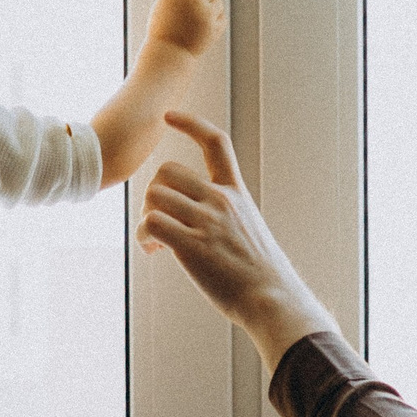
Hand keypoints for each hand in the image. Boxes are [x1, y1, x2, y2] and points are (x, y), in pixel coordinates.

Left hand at [137, 112, 338, 368]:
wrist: (273, 299)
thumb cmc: (261, 275)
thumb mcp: (250, 231)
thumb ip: (226, 217)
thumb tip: (197, 224)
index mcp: (236, 194)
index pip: (215, 143)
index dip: (190, 124)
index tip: (169, 117)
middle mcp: (221, 201)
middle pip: (168, 171)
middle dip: (155, 194)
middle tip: (159, 223)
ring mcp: (207, 222)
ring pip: (155, 195)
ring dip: (146, 218)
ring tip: (154, 242)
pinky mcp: (193, 246)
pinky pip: (151, 223)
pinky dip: (143, 236)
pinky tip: (154, 251)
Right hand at [146, 0, 226, 56]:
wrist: (170, 55)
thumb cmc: (165, 31)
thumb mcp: (164, 4)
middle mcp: (193, 2)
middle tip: (194, 4)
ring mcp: (205, 15)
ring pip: (218, 1)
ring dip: (210, 7)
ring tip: (196, 19)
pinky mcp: (215, 28)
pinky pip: (222, 16)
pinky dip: (215, 20)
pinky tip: (202, 26)